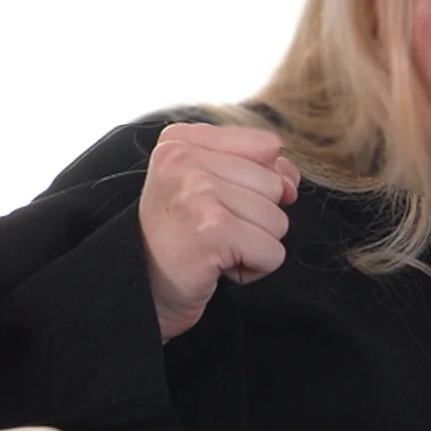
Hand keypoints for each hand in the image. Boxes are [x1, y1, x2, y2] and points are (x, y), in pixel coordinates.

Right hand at [138, 123, 299, 340]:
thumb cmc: (178, 243)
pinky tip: (218, 267)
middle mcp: (184, 159)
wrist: (139, 290)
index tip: (221, 205)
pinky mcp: (212, 230)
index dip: (260, 185)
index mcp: (182, 140)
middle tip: (212, 234)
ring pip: (277, 221)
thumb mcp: (208, 190)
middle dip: (256, 222)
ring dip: (253, 247)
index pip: (266, 146)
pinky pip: (272, 252)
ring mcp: (197, 192)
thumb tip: (291, 180)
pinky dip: (253, 270)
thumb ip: (255, 170)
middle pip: (275, 187)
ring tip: (215, 250)